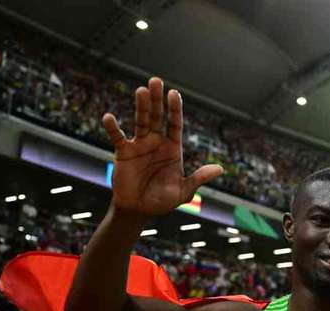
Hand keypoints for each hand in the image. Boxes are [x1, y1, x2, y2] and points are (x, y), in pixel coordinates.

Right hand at [102, 77, 222, 215]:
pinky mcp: (124, 152)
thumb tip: (220, 169)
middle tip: (156, 80)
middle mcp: (156, 142)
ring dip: (141, 106)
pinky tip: (109, 118)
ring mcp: (140, 145)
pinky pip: (118, 137)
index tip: (174, 93)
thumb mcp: (184, 191)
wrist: (140, 210)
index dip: (174, 109)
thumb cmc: (163, 200)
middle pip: (158, 117)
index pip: (174, 124)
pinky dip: (113, 128)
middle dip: (157, 100)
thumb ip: (199, 178)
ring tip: (141, 90)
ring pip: (141, 121)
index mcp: (172, 148)